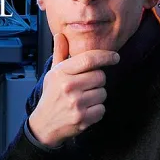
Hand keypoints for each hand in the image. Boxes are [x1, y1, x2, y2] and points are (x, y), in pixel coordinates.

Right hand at [28, 32, 119, 147]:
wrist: (44, 125)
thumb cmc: (51, 96)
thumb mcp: (53, 74)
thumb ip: (59, 54)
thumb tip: (60, 35)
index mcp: (61, 73)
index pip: (88, 59)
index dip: (105, 56)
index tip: (115, 57)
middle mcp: (69, 87)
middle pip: (100, 76)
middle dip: (97, 81)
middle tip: (86, 87)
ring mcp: (76, 104)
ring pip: (103, 93)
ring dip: (97, 97)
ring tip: (83, 100)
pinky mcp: (83, 118)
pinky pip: (102, 109)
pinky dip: (97, 111)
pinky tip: (85, 110)